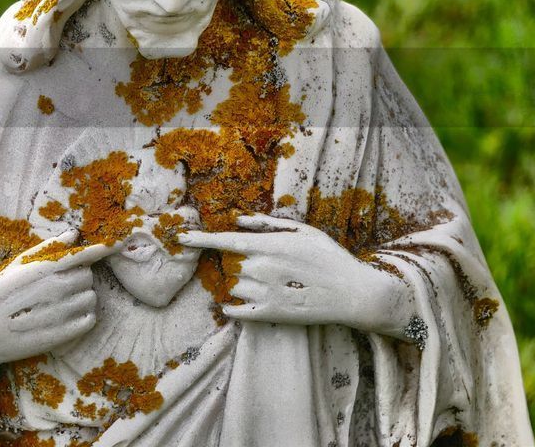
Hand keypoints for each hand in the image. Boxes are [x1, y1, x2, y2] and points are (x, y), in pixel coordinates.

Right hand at [0, 230, 117, 386]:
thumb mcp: (17, 265)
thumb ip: (48, 248)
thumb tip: (74, 233)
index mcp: (42, 269)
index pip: (81, 256)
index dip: (103, 249)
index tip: (119, 243)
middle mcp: (53, 289)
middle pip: (88, 277)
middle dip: (79, 279)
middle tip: (60, 286)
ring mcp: (58, 313)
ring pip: (91, 298)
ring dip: (82, 299)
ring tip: (61, 304)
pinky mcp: (61, 335)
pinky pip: (89, 320)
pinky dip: (84, 318)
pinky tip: (68, 318)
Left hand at [177, 215, 414, 337]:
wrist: (353, 293)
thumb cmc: (329, 257)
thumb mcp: (302, 231)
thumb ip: (266, 224)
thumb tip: (237, 220)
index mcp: (268, 245)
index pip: (224, 240)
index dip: (199, 239)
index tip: (180, 237)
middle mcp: (261, 268)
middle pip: (228, 264)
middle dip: (238, 263)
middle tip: (267, 265)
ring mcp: (264, 293)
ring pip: (232, 286)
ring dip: (241, 283)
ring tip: (271, 282)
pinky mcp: (269, 314)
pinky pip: (236, 311)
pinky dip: (233, 307)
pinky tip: (241, 304)